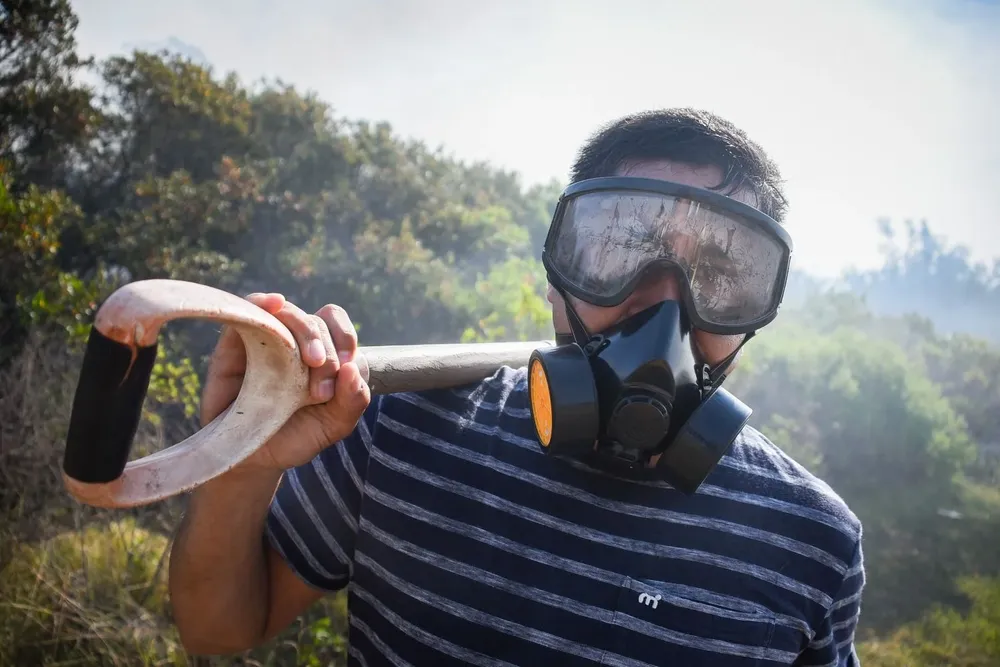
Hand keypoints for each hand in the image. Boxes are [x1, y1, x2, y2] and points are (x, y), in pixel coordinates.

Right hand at [200, 292, 370, 472]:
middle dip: (327, 351)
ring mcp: (266, 340)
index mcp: (323, 355)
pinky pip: (249, 311)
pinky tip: (274, 303)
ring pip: (289, 312)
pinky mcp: (234, 344)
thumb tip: (354, 368)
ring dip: (305, 331)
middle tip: (321, 391)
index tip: (345, 369)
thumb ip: (353, 401)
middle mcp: (295, 343)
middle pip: (317, 321)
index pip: (337, 326)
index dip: (345, 339)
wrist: (249, 459)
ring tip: (310, 363)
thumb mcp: (332, 426)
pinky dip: (262, 301)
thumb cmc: (292, 438)